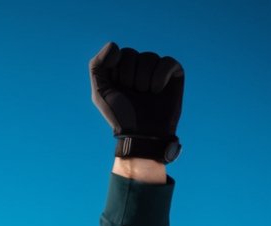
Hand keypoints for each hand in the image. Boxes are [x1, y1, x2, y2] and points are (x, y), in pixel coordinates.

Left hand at [90, 42, 183, 161]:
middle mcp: (139, 65)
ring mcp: (156, 68)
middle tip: (132, 94)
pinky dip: (159, 78)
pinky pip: (167, 62)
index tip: (117, 88)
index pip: (116, 52)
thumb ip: (97, 65)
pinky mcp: (174, 72)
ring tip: (145, 95)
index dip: (115, 72)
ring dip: (142, 81)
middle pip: (131, 54)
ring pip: (148, 57)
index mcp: (121, 67)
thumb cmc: (121, 114)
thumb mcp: (100, 91)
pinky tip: (157, 91)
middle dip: (128, 77)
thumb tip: (114, 46)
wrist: (141, 134)